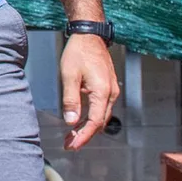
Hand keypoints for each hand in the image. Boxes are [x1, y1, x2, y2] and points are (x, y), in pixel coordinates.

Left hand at [60, 33, 119, 149]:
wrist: (90, 35)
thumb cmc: (78, 52)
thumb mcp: (69, 75)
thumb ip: (70, 99)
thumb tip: (71, 121)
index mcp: (103, 92)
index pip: (95, 122)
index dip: (83, 136)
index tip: (72, 145)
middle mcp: (111, 93)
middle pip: (100, 122)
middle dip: (85, 135)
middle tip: (69, 144)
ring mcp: (112, 90)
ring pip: (102, 116)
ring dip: (88, 127)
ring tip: (71, 135)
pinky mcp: (109, 87)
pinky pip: (102, 107)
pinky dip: (92, 116)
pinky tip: (80, 119)